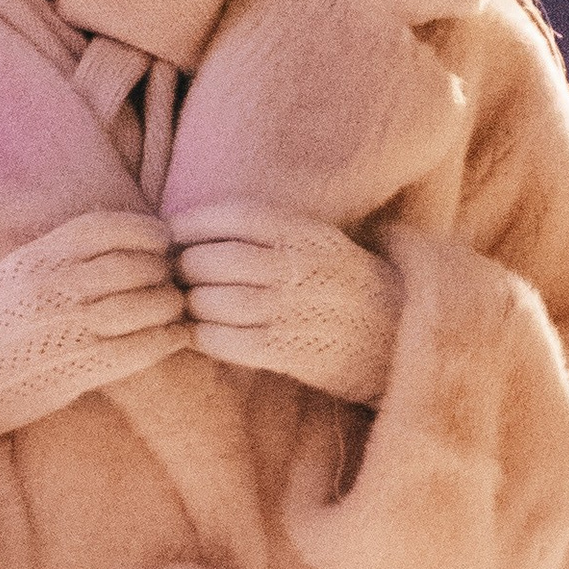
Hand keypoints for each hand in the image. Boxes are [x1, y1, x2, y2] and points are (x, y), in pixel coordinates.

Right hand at [0, 209, 186, 461]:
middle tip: (173, 274)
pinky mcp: (74, 371)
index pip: (103, 229)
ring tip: (177, 304)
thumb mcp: (6, 275)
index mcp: (34, 259)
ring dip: (168, 303)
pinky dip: (163, 340)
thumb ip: (51, 258)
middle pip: (131, 265)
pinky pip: (134, 351)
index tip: (160, 235)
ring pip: (140, 305)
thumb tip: (103, 242)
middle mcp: (51, 289)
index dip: (141, 229)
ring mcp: (64, 331)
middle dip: (161, 268)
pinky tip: (176, 336)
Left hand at [171, 203, 402, 408]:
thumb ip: (269, 231)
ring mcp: (298, 312)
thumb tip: (194, 226)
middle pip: (219, 260)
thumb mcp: (318, 242)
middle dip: (185, 265)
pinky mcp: (293, 352)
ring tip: (185, 302)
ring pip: (219, 302)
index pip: (236, 216)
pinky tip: (201, 333)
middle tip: (171, 272)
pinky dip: (207, 337)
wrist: (397, 336)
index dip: (194, 222)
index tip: (171, 230)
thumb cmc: (341, 284)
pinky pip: (232, 342)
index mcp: (307, 234)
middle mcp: (302, 269)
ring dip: (192, 303)